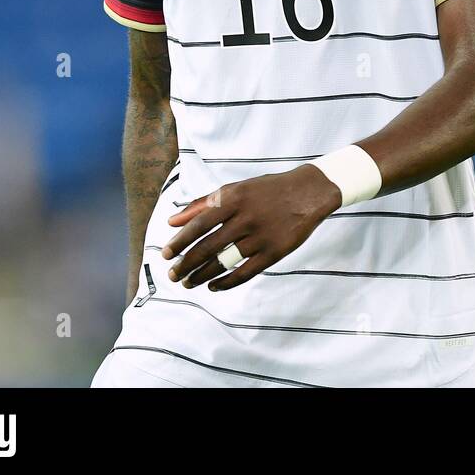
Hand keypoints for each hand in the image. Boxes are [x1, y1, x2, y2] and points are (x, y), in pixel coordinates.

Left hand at [161, 166, 341, 291]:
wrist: (309, 191)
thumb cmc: (267, 190)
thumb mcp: (235, 188)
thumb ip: (203, 204)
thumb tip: (172, 221)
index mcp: (234, 198)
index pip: (199, 224)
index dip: (180, 242)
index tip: (165, 255)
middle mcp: (246, 217)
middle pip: (208, 247)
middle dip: (186, 264)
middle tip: (173, 275)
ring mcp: (261, 236)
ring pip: (224, 262)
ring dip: (202, 276)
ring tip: (188, 283)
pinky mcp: (275, 252)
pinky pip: (245, 272)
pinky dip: (227, 282)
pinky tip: (213, 286)